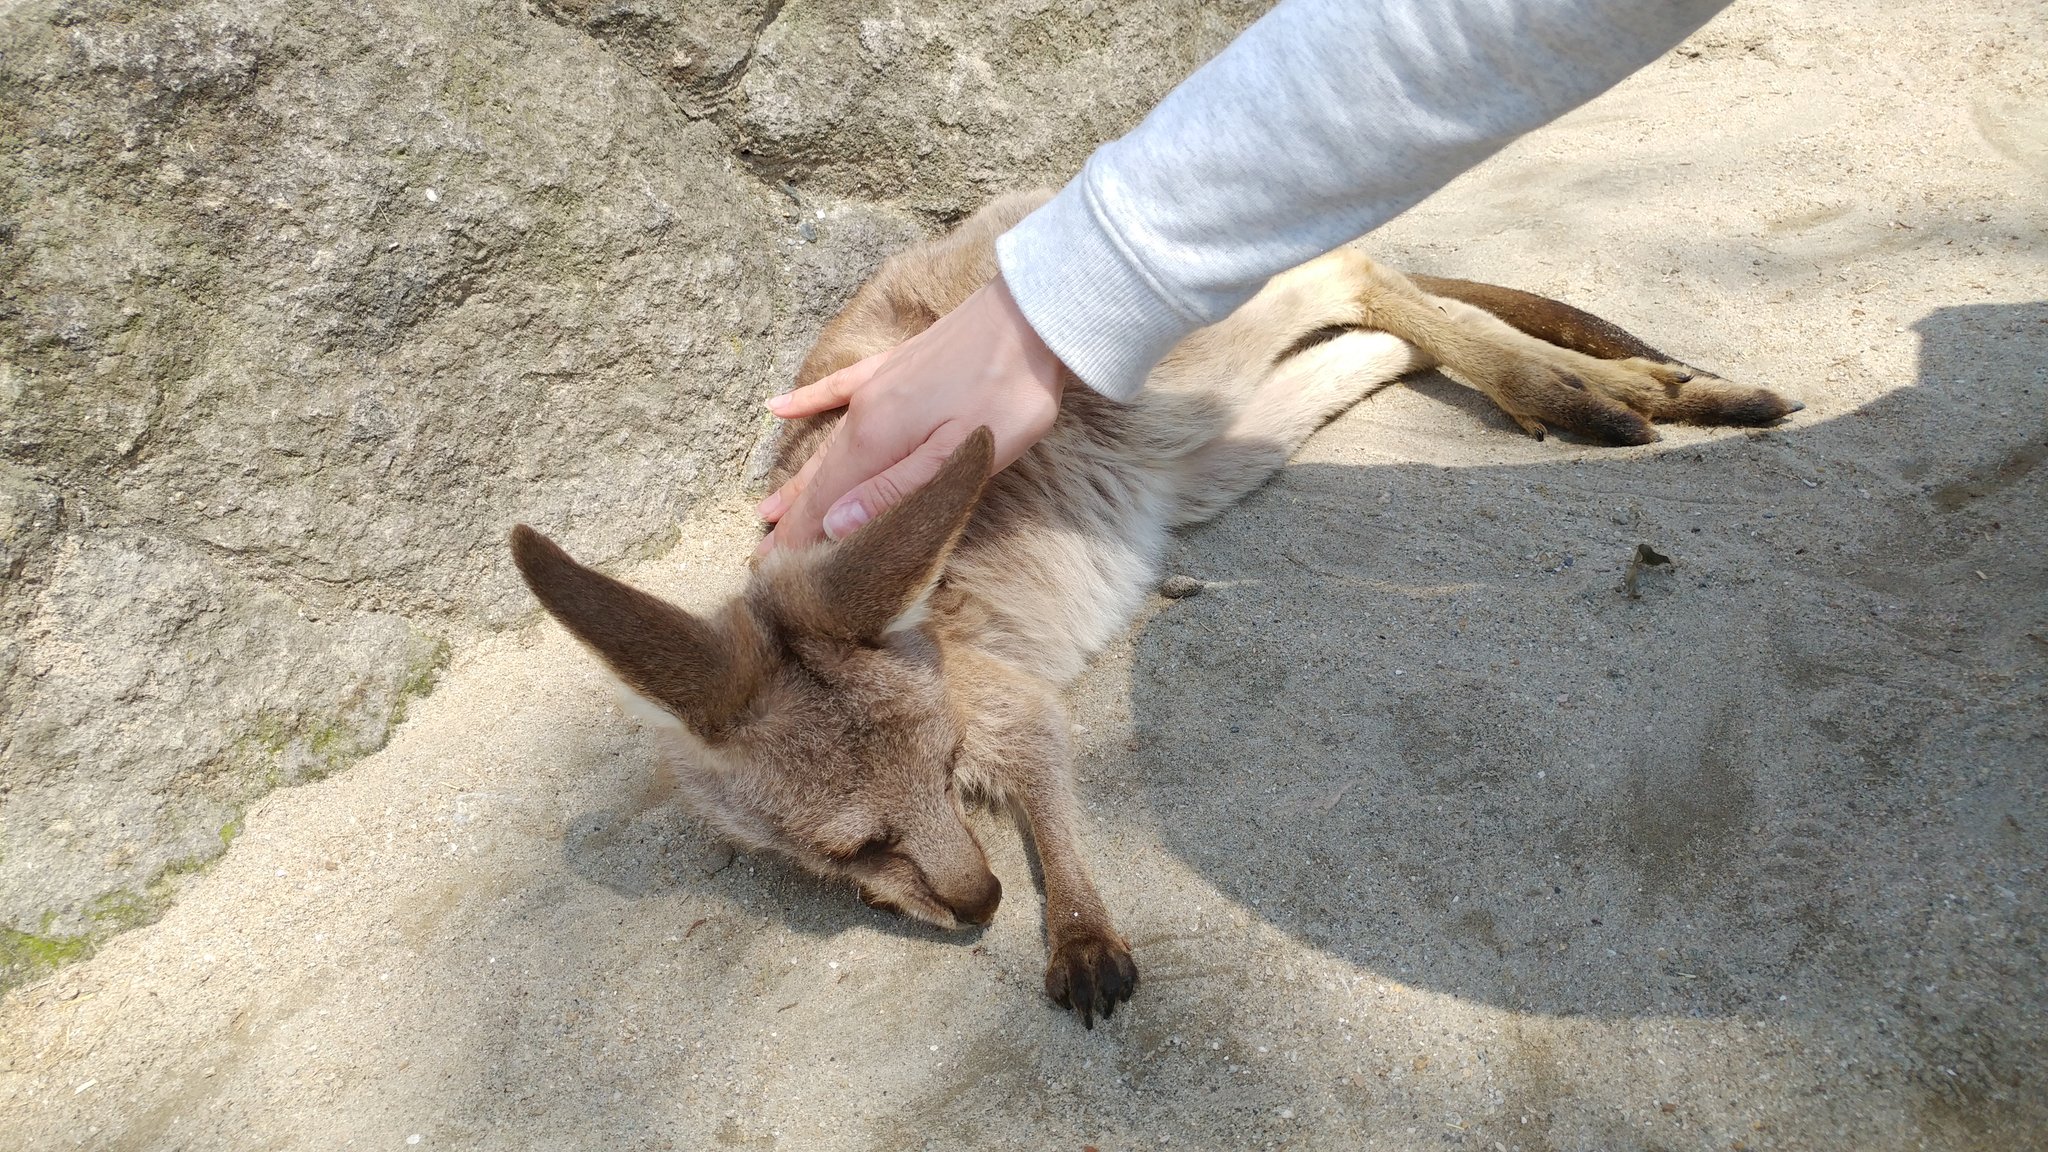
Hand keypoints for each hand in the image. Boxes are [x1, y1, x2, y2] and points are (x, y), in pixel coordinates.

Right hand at [756, 275, 1065, 552]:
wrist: (1031, 317)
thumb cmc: (1006, 394)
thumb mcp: (956, 455)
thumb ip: (895, 491)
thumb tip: (834, 524)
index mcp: (877, 442)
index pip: (826, 501)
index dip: (799, 536)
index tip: (770, 567)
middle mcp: (865, 414)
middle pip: (822, 478)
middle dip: (793, 519)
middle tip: (762, 554)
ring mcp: (878, 387)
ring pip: (827, 444)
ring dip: (799, 481)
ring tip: (768, 507)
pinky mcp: (895, 367)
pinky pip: (837, 390)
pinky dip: (807, 403)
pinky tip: (778, 409)